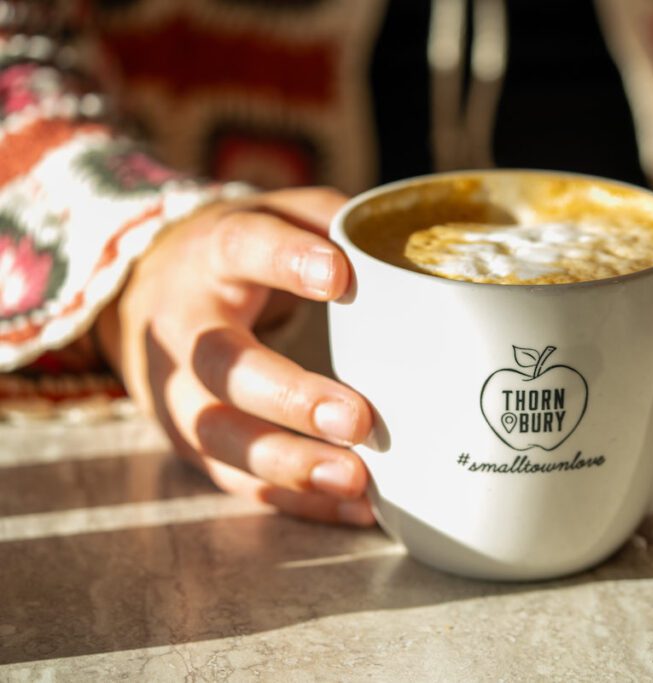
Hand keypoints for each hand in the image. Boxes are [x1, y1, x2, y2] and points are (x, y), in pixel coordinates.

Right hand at [96, 187, 375, 524]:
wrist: (147, 297)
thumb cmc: (236, 256)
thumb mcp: (273, 216)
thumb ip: (331, 221)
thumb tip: (413, 246)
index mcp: (210, 256)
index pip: (242, 248)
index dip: (285, 261)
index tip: (339, 276)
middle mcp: (183, 329)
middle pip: (222, 366)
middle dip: (288, 397)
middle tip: (357, 417)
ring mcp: (180, 395)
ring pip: (221, 438)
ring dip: (290, 465)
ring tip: (357, 479)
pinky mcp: (193, 445)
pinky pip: (240, 482)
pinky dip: (298, 502)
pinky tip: (356, 507)